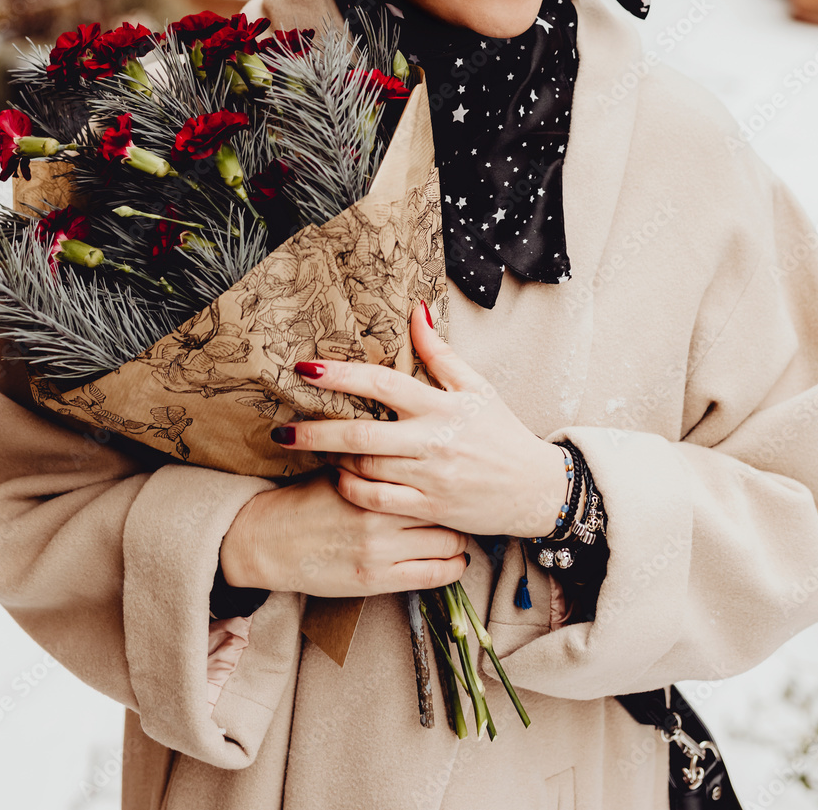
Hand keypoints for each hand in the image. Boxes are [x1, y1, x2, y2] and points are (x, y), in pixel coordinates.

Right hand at [219, 471, 468, 595]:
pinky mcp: (375, 580)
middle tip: (463, 506)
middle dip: (458, 506)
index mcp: (371, 478)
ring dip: (458, 539)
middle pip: (444, 504)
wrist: (267, 541)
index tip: (456, 474)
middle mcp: (379, 512)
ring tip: (457, 535)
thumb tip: (410, 439)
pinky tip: (455, 561)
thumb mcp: (338, 469)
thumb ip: (374, 460)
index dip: (447, 475)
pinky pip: (432, 575)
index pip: (428, 472)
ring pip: (447, 541)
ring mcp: (379, 548)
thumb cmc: (305, 500)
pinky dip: (452, 568)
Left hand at [271, 301, 569, 538]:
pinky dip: (353, 491)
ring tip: (312, 452)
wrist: (535, 489)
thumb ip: (441, 353)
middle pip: (362, 435)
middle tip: (282, 433)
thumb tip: (415, 310)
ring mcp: (430, 478)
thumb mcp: (478, 388)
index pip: (383, 383)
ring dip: (334, 461)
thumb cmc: (503, 434)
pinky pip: (378, 501)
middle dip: (315, 433)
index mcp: (442, 407)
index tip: (304, 369)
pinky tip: (339, 480)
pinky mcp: (430, 508)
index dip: (341, 374)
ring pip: (366, 470)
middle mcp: (433, 442)